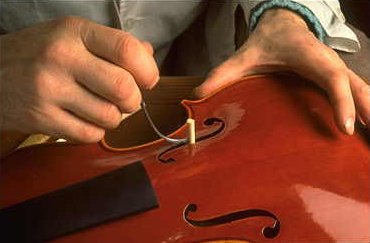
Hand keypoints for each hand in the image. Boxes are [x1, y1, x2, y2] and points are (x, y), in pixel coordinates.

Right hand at [0, 16, 158, 141]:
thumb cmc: (39, 52)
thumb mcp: (73, 35)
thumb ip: (113, 44)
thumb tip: (148, 57)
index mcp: (75, 32)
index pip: (127, 50)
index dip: (147, 70)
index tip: (148, 80)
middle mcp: (62, 57)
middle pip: (123, 88)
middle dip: (134, 100)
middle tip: (126, 99)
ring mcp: (49, 90)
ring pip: (110, 117)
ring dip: (113, 117)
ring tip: (99, 107)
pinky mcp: (41, 118)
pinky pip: (89, 135)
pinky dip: (94, 130)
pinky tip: (83, 118)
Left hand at [195, 9, 369, 134]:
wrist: (283, 23)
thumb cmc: (267, 41)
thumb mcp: (243, 56)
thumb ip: (222, 75)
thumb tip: (198, 95)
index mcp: (310, 58)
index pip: (332, 80)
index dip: (341, 102)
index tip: (345, 127)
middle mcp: (329, 64)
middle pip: (358, 88)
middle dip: (368, 112)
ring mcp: (337, 71)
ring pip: (364, 92)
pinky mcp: (336, 77)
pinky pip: (358, 94)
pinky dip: (366, 110)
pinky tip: (367, 130)